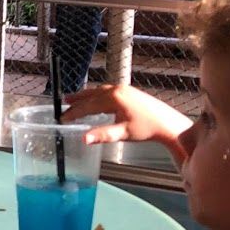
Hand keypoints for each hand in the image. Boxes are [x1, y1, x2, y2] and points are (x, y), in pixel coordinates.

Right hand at [63, 84, 191, 148]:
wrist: (166, 122)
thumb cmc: (146, 128)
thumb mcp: (122, 133)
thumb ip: (102, 135)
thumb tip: (83, 139)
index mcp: (114, 98)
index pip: (88, 105)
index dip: (74, 112)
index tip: (62, 118)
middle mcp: (118, 90)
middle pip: (92, 94)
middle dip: (77, 100)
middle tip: (63, 104)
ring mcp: (124, 90)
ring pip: (99, 91)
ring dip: (86, 96)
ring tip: (74, 99)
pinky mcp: (129, 92)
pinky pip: (107, 91)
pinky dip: (96, 95)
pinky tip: (95, 100)